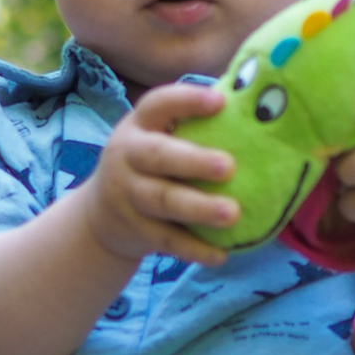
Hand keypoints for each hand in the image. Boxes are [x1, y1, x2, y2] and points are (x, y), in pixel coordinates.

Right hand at [82, 82, 238, 266]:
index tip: (220, 101)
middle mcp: (128, 156)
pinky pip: (167, 240)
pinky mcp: (136, 230)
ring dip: (199, 208)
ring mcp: (128, 196)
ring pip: (163, 200)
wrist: (99, 216)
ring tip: (233, 213)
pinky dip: (194, 248)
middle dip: (194, 161)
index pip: (158, 104)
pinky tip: (221, 254)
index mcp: (138, 126)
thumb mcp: (155, 138)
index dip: (187, 100)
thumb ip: (192, 126)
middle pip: (158, 156)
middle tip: (230, 166)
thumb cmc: (147, 166)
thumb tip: (255, 108)